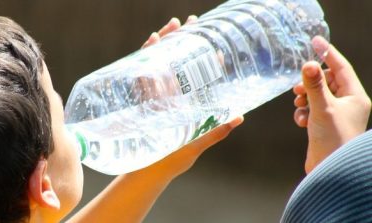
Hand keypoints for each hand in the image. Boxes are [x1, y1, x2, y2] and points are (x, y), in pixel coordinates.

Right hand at [138, 15, 241, 173]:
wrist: (143, 175)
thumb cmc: (170, 163)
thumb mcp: (195, 146)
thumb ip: (214, 132)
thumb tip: (239, 117)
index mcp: (184, 107)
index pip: (197, 79)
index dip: (206, 61)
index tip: (215, 46)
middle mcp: (168, 100)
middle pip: (176, 64)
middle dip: (182, 42)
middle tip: (190, 23)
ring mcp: (152, 99)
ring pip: (158, 65)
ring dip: (164, 44)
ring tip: (171, 27)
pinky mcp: (137, 101)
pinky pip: (140, 75)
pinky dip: (144, 57)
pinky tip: (150, 43)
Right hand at [293, 36, 370, 172]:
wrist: (330, 171)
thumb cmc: (333, 139)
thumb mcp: (322, 108)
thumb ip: (314, 85)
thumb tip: (307, 64)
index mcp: (355, 97)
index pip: (341, 67)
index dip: (327, 53)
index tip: (314, 41)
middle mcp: (349, 104)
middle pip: (328, 81)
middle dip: (311, 82)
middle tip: (298, 86)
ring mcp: (337, 115)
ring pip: (318, 95)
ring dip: (306, 97)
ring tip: (299, 103)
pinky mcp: (325, 125)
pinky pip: (312, 109)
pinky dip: (304, 112)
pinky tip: (301, 121)